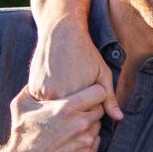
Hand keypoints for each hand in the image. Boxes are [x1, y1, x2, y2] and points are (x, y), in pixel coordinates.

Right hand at [2, 84, 105, 151]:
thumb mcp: (21, 105)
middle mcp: (80, 124)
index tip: (90, 91)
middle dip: (91, 107)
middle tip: (79, 109)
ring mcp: (85, 141)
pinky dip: (88, 138)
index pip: (99, 92)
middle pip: (100, 109)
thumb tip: (35, 79)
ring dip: (89, 123)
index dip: (95, 90)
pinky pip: (96, 140)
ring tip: (74, 124)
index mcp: (67, 108)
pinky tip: (74, 137)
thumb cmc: (22, 134)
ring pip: (98, 125)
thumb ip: (31, 89)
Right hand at [29, 0, 121, 119]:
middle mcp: (59, 98)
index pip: (88, 116)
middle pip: (72, 115)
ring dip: (63, 104)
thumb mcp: (103, 74)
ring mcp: (44, 95)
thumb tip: (118, 118)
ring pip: (57, 110)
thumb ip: (109, 97)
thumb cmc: (86, 53)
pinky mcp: (34, 90)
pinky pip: (44, 104)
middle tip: (78, 84)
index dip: (92, 105)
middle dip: (78, 107)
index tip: (91, 89)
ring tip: (68, 83)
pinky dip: (51, 99)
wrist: (61, 33)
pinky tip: (57, 84)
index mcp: (77, 97)